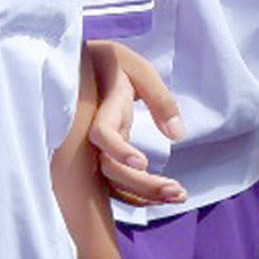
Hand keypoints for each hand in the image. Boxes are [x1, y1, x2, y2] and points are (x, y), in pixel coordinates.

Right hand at [86, 41, 187, 207]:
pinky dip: (137, 194)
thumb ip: (159, 99)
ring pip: (112, 180)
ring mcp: (95, 147)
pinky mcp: (101, 154)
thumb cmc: (109, 62)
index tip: (143, 162)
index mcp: (101, 107)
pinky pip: (114, 182)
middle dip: (142, 185)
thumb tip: (176, 135)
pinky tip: (163, 196)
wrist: (80, 65)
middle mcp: (92, 132)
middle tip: (177, 191)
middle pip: (108, 168)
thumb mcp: (137, 68)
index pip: (102, 133)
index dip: (118, 149)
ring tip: (178, 195)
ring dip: (145, 193)